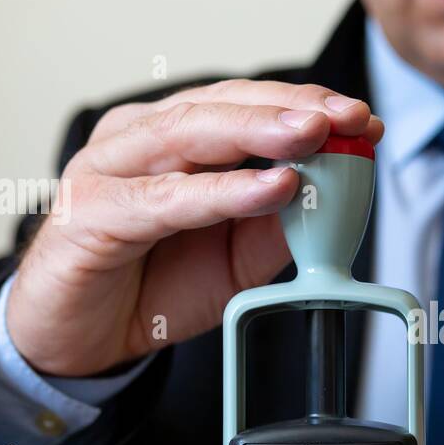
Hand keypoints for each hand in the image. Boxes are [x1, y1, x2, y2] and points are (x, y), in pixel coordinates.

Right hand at [6, 80, 383, 376]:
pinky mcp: (93, 213)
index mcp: (174, 136)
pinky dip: (223, 191)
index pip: (247, 104)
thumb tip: (335, 192)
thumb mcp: (239, 258)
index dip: (308, 105)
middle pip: (223, 105)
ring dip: (260, 132)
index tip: (363, 120)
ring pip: (191, 134)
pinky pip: (166, 198)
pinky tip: (271, 187)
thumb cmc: (151, 284)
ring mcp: (109, 169)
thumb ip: (280, 224)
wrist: (80, 340)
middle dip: (293, 107)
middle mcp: (139, 138)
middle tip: (349, 117)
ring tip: (315, 135)